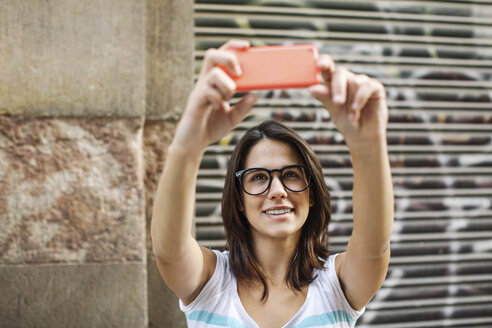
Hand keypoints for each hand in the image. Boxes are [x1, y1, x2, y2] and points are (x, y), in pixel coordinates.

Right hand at [173, 39, 256, 154]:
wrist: (192, 144)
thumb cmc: (210, 127)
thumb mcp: (232, 118)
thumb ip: (243, 107)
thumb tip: (255, 95)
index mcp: (213, 82)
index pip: (220, 56)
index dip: (233, 47)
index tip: (247, 46)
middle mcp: (204, 82)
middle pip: (212, 55)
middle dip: (229, 58)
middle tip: (239, 72)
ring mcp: (199, 91)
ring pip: (213, 73)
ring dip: (227, 84)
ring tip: (229, 97)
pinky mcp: (195, 102)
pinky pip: (207, 92)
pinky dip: (218, 98)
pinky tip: (219, 107)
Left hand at [309, 55, 387, 150]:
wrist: (363, 136)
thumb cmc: (345, 122)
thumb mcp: (333, 110)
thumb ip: (324, 97)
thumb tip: (311, 88)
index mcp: (333, 82)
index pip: (327, 67)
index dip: (324, 62)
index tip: (319, 64)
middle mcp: (347, 79)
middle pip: (340, 73)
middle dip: (337, 87)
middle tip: (337, 102)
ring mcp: (361, 82)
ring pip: (354, 82)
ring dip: (350, 102)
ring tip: (351, 117)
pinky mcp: (375, 87)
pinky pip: (367, 87)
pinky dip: (360, 99)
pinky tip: (356, 110)